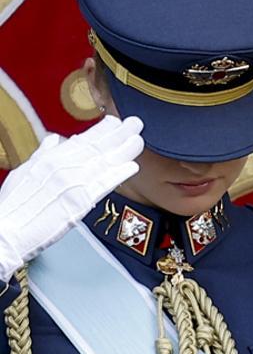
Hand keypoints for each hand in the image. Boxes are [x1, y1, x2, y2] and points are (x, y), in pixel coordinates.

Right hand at [0, 116, 144, 283]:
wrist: (6, 230)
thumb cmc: (12, 206)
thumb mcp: (24, 172)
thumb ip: (43, 154)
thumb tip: (57, 140)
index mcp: (49, 159)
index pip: (80, 141)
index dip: (101, 131)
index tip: (116, 123)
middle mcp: (61, 167)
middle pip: (95, 148)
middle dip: (118, 134)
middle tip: (135, 123)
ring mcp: (70, 184)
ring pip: (101, 163)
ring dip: (123, 150)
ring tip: (138, 140)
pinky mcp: (76, 203)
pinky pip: (101, 186)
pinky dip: (117, 175)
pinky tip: (131, 167)